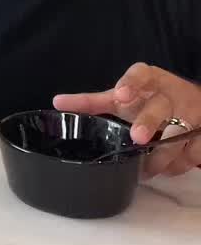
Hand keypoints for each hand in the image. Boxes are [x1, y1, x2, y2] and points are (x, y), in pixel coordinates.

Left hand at [54, 63, 200, 178]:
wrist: (190, 100)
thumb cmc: (146, 99)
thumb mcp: (121, 96)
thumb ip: (92, 102)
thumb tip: (57, 103)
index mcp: (148, 80)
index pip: (140, 75)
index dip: (131, 83)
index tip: (120, 94)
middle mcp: (168, 94)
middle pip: (159, 107)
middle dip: (148, 122)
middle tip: (138, 138)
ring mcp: (188, 113)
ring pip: (177, 135)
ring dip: (162, 154)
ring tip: (147, 169)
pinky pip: (191, 153)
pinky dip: (179, 164)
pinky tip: (169, 168)